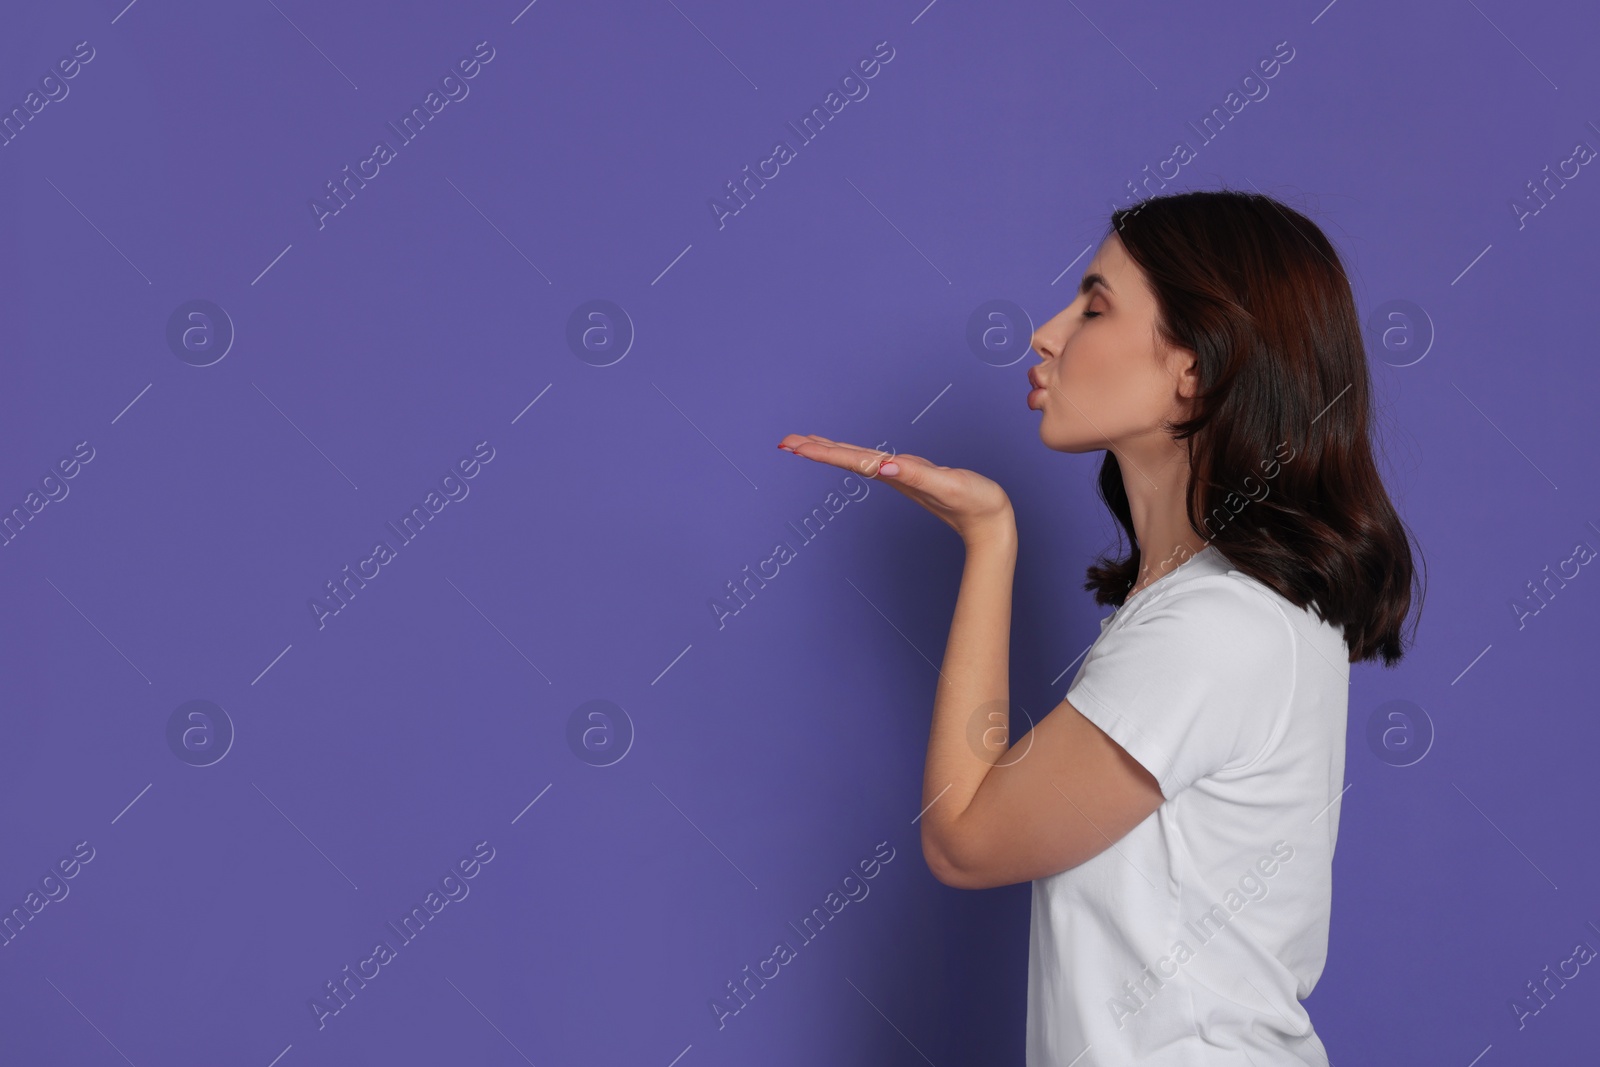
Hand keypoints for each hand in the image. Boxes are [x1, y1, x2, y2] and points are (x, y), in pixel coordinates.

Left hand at [778, 434, 1014, 546]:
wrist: (991, 523)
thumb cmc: (975, 503)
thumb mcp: (948, 485)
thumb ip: (918, 474)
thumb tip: (885, 466)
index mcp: (896, 475)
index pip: (852, 460)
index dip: (822, 452)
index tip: (794, 446)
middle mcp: (893, 476)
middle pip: (847, 460)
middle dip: (815, 450)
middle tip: (784, 442)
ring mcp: (899, 476)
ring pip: (857, 461)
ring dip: (830, 451)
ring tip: (804, 444)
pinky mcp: (909, 475)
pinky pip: (872, 462)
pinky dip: (853, 454)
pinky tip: (847, 454)